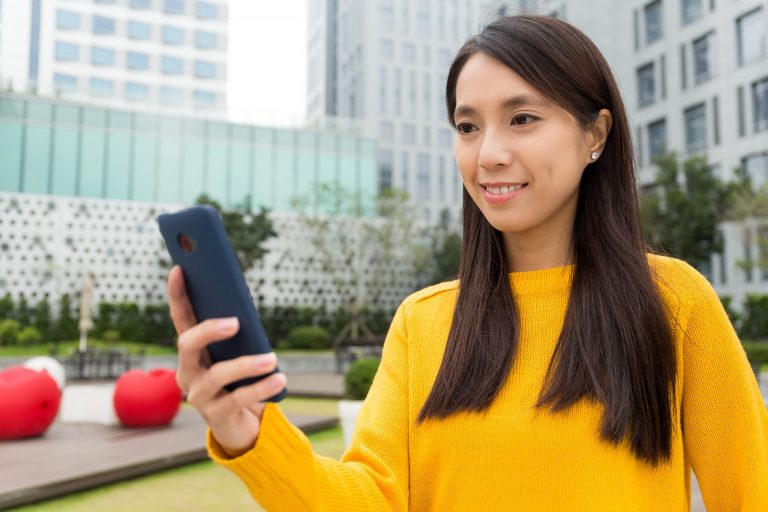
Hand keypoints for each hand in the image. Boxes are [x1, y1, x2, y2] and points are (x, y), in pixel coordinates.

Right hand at [167, 265, 286, 456]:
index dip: (177, 295)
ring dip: (246, 365)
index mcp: (192, 351)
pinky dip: (261, 387)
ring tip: (272, 359)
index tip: (179, 269)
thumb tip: (244, 313)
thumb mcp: (239, 354)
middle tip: (236, 322)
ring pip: (217, 375)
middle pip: (187, 345)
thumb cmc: (241, 380)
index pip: (181, 319)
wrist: (242, 426)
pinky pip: (238, 399)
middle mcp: (187, 372)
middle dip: (209, 330)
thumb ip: (238, 335)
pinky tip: (280, 379)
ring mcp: (199, 395)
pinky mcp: (216, 416)